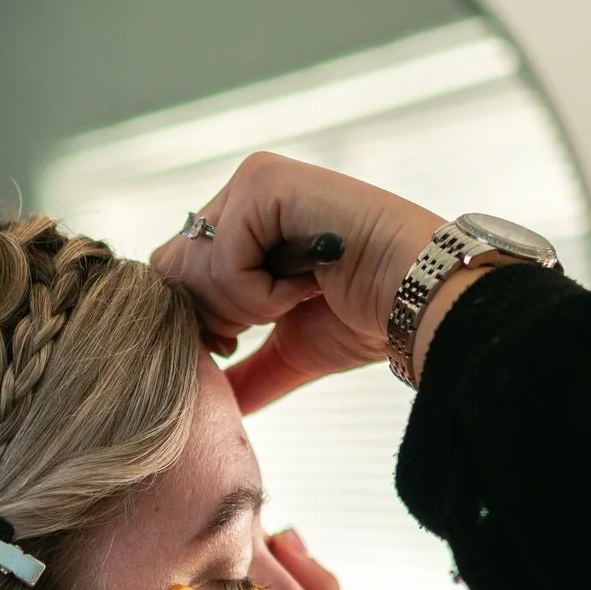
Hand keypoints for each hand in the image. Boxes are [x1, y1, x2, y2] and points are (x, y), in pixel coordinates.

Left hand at [151, 153, 443, 413]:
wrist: (419, 302)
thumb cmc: (368, 317)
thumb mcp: (291, 348)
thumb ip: (249, 370)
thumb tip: (220, 408)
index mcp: (245, 220)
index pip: (175, 271)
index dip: (197, 319)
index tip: (238, 339)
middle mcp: (243, 192)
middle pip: (172, 267)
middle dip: (217, 315)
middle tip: (276, 313)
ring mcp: (254, 181)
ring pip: (194, 266)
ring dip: (248, 306)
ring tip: (302, 292)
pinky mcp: (265, 182)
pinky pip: (223, 260)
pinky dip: (264, 293)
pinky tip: (309, 281)